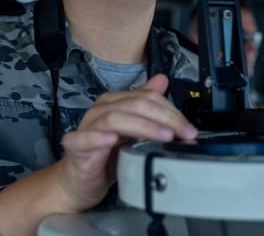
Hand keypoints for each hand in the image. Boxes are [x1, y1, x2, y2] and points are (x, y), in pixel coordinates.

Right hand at [53, 74, 196, 211]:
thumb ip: (148, 107)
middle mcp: (101, 110)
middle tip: (182, 132)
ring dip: (143, 126)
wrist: (81, 181)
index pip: (147, 97)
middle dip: (164, 117)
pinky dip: (99, 137)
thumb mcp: (134, 131)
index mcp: (116, 103)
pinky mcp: (75, 146)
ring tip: (164, 136)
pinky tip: (112, 140)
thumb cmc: (108, 155)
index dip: (171, 110)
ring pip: (116, 117)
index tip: (188, 128)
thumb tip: (162, 81)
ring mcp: (87, 126)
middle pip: (135, 104)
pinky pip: (84, 138)